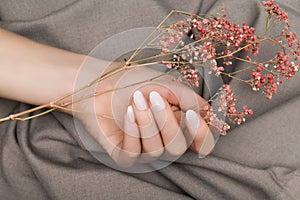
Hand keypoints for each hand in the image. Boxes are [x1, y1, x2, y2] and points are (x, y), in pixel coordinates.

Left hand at [75, 60, 214, 166]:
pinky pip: (132, 153)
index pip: (199, 142)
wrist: (101, 80)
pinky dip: (132, 130)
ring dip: (147, 121)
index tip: (191, 114)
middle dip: (167, 122)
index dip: (200, 133)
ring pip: (156, 150)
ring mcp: (143, 149)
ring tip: (137, 99)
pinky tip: (128, 111)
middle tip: (155, 97)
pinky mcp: (122, 154)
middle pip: (177, 148)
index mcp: (177, 125)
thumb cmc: (133, 81)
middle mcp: (162, 141)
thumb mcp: (166, 84)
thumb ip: (189, 98)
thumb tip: (209, 114)